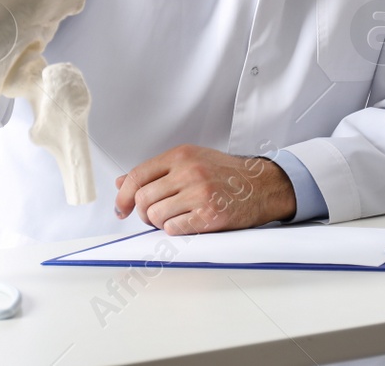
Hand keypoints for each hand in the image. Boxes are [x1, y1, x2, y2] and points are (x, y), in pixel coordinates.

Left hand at [114, 144, 295, 234]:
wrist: (262, 185)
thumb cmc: (227, 174)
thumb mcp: (191, 161)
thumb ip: (157, 171)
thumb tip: (122, 183)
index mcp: (182, 155)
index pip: (137, 176)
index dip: (123, 197)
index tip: (122, 209)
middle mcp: (190, 171)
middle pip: (144, 199)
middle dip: (144, 213)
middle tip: (154, 216)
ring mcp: (200, 192)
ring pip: (156, 216)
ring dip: (160, 223)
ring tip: (176, 217)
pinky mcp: (209, 214)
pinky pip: (173, 229)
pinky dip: (176, 230)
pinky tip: (188, 222)